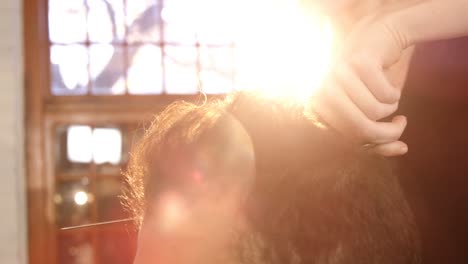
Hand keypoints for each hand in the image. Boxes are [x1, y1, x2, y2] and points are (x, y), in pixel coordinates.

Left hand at [312, 14, 413, 156]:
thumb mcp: (369, 109)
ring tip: (389, 97)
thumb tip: (401, 149)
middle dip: (388, 133)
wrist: (376, 37)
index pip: (345, 140)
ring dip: (390, 107)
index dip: (373, 144)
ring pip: (374, 111)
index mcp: (316, 107)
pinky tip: (390, 84)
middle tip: (400, 124)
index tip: (394, 140)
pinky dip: (394, 93)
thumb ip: (380, 134)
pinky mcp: (358, 62)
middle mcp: (321, 90)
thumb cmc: (368, 81)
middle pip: (360, 130)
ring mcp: (337, 75)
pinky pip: (385, 94)